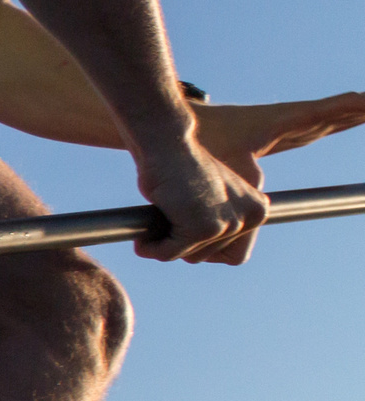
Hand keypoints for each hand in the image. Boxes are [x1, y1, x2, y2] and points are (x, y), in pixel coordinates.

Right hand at [135, 92, 364, 264]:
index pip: (235, 254)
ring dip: (165, 248)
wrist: (168, 145)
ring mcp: (229, 223)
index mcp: (258, 209)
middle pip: (211, 256)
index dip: (205, 249)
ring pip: (191, 256)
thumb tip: (204, 253)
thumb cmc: (180, 166)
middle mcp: (252, 217)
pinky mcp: (204, 228)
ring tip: (152, 231)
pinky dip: (151, 248)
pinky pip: (171, 252)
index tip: (186, 235)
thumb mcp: (211, 197)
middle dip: (183, 246)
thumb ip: (218, 220)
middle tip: (164, 228)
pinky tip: (142, 239)